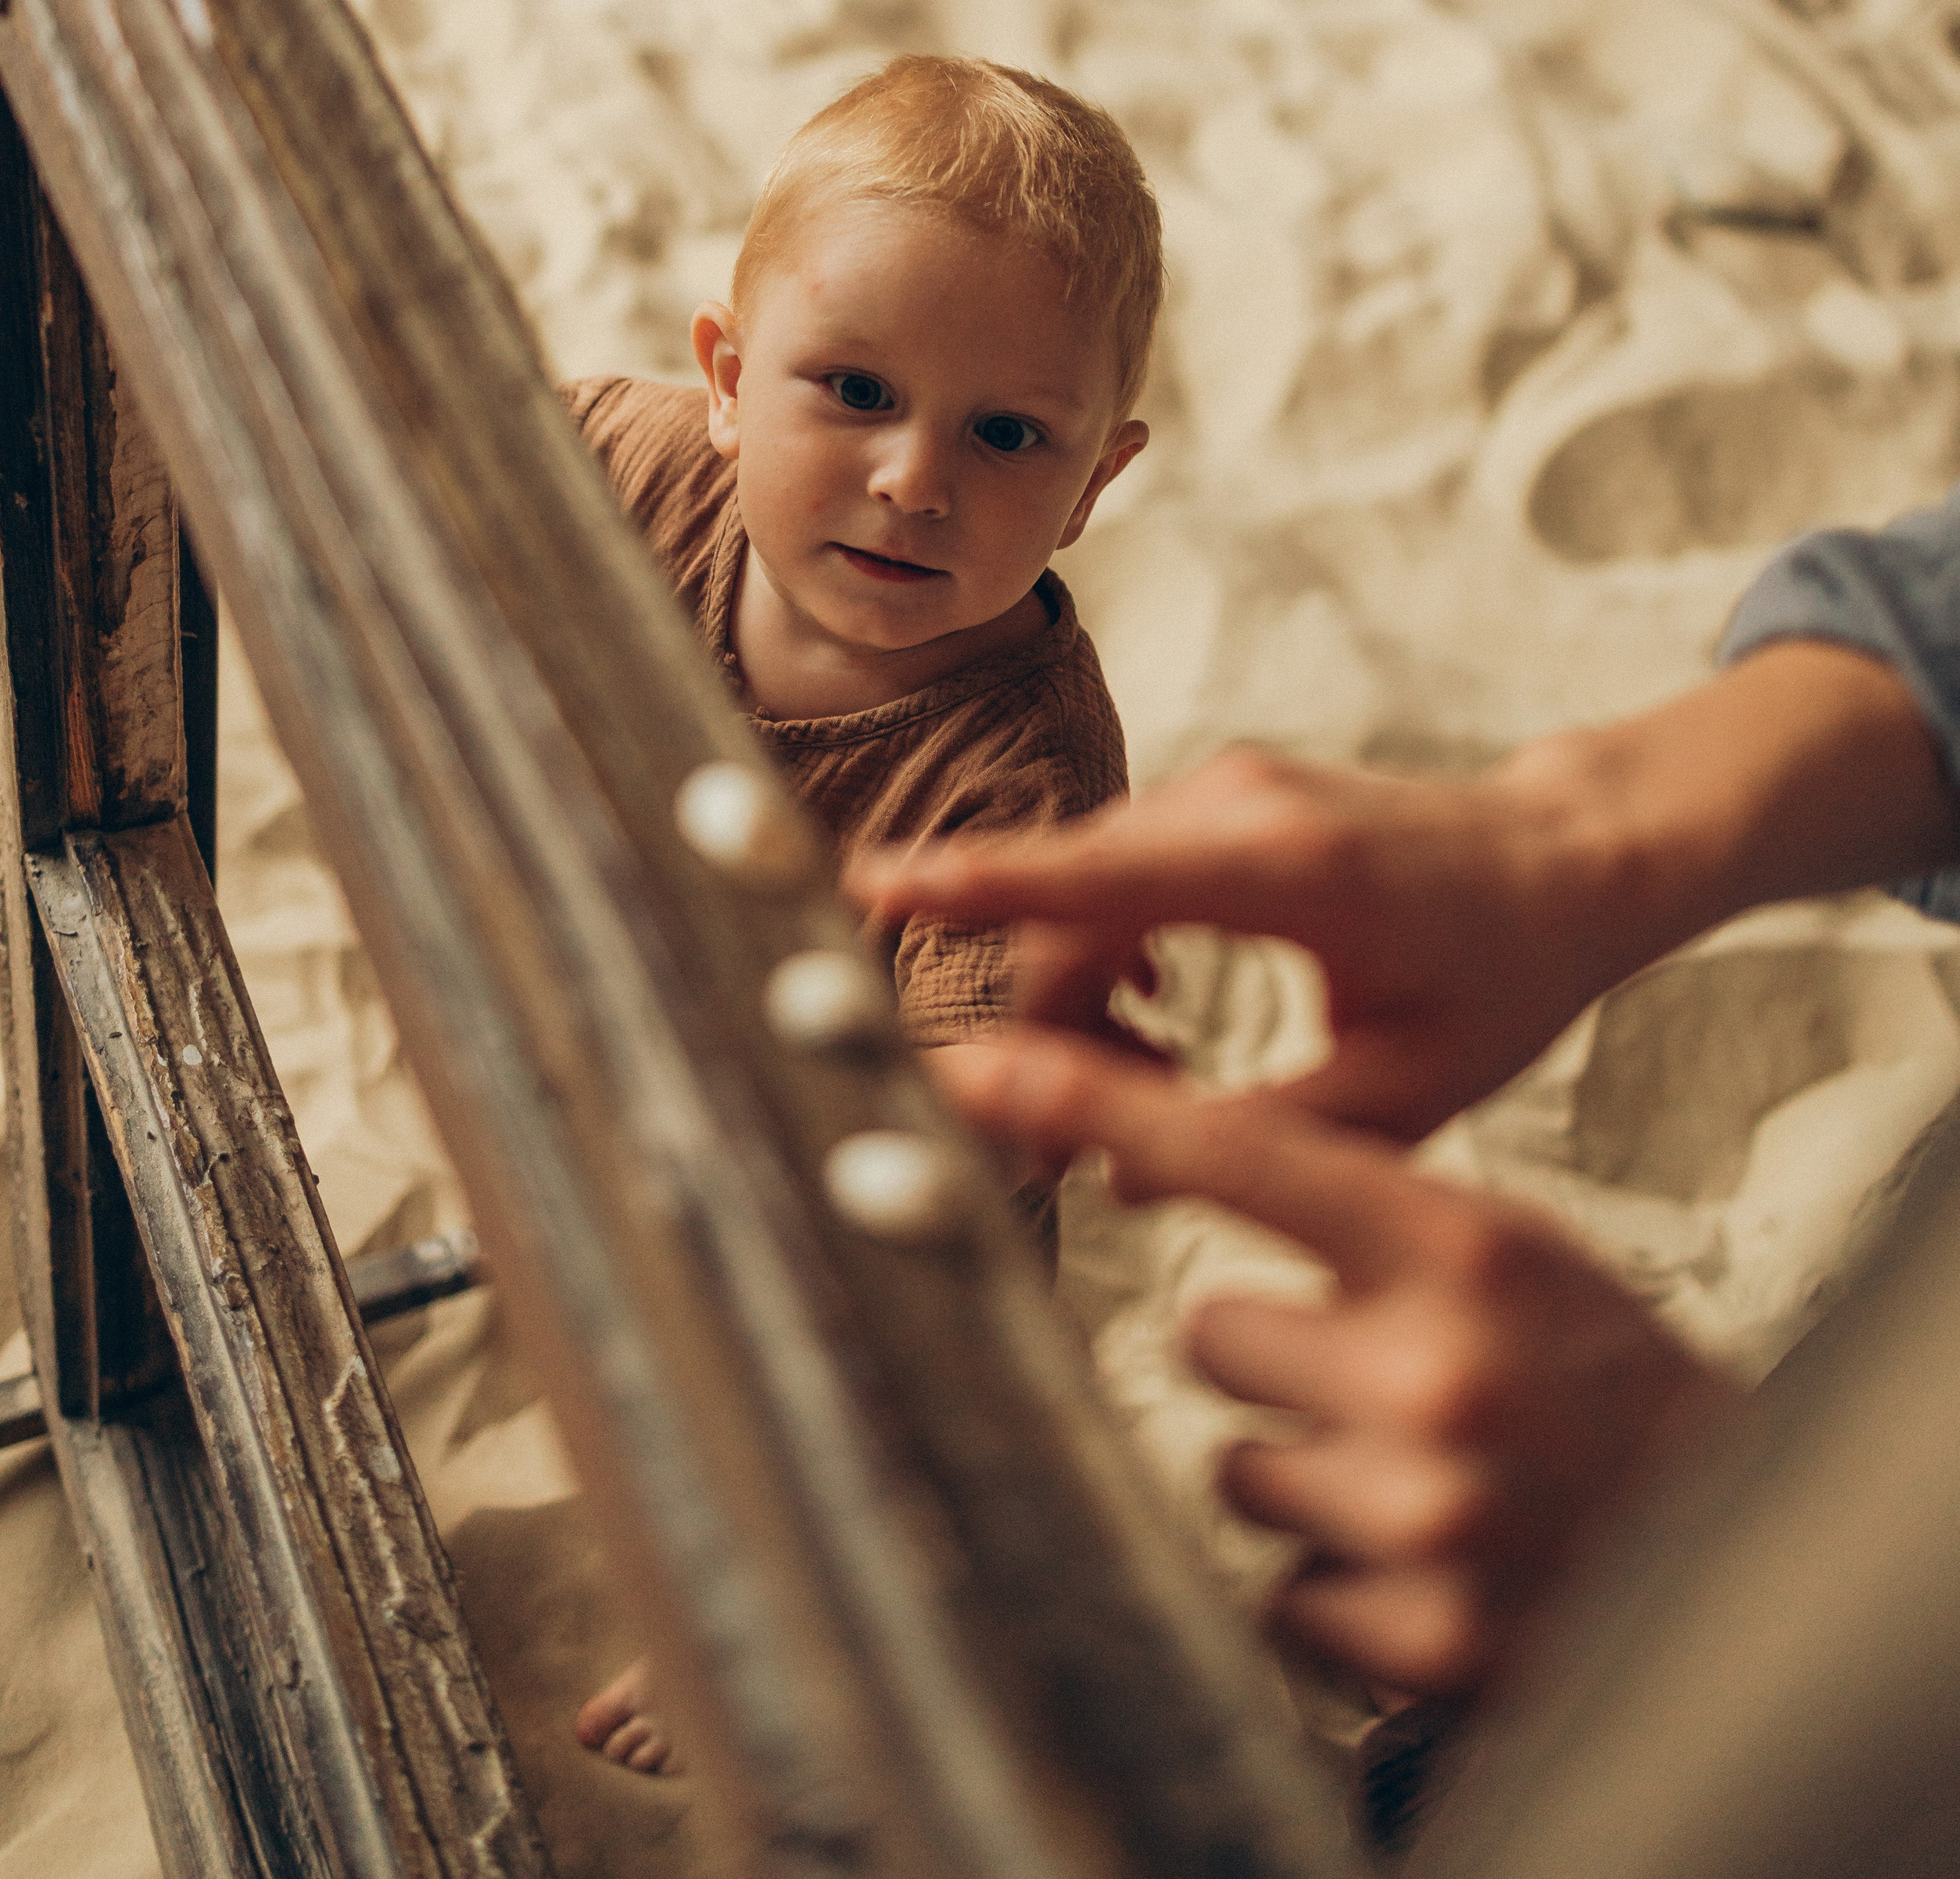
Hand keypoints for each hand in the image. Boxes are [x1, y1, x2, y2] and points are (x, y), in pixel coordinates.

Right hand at [851, 647, 1955, 1137]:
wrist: (1563, 857)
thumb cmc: (1502, 972)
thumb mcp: (1406, 1089)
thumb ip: (1260, 1135)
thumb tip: (1126, 1180)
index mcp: (1285, 868)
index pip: (1095, 872)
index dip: (973, 881)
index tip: (870, 885)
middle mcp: (1235, 806)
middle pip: (1065, 912)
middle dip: (1043, 1024)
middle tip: (1077, 1140)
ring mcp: (1222, 790)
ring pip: (1080, 895)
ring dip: (1081, 994)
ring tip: (1156, 1078)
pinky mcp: (1217, 799)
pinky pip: (1113, 875)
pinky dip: (1109, 950)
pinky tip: (1164, 1016)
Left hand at [941, 1028, 1739, 1696]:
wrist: (1725, 1533)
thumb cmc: (1590, 1372)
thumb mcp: (1498, 1249)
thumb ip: (1354, 1213)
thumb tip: (1162, 1170)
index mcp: (1459, 1245)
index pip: (1240, 1153)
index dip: (1092, 1101)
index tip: (971, 1064)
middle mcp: (1435, 1365)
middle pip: (1210, 1331)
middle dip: (1279, 1356)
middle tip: (1389, 1378)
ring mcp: (1426, 1505)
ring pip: (1236, 1461)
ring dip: (1304, 1467)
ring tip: (1419, 1465)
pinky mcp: (1417, 1632)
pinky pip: (1279, 1586)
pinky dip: (1333, 1579)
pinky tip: (1427, 1556)